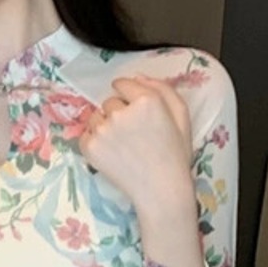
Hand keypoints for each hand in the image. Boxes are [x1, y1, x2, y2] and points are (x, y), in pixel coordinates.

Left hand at [81, 76, 192, 209]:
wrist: (162, 191)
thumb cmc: (175, 154)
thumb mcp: (181, 115)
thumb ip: (162, 89)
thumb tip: (136, 76)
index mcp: (147, 100)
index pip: (122, 84)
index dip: (129, 97)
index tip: (135, 112)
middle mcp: (121, 112)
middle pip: (109, 102)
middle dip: (118, 113)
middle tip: (133, 134)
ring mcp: (103, 129)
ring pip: (96, 117)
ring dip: (105, 126)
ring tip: (123, 146)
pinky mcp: (89, 146)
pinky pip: (86, 134)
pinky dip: (95, 142)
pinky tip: (113, 154)